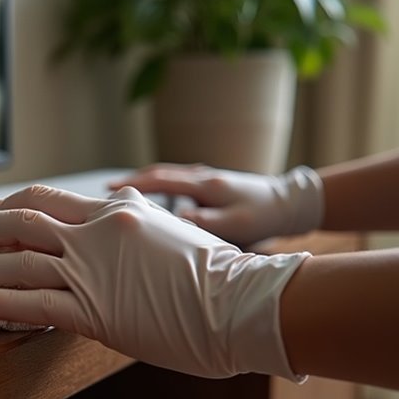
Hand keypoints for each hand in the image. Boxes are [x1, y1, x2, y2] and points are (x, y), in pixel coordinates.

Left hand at [0, 184, 308, 379]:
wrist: (246, 304)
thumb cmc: (219, 277)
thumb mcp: (170, 235)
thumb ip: (132, 229)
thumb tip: (112, 228)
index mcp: (116, 212)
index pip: (45, 200)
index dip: (4, 204)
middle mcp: (98, 233)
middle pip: (21, 221)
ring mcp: (93, 270)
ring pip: (16, 262)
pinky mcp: (94, 309)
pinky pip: (32, 304)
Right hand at [108, 164, 324, 245]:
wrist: (291, 203)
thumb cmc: (264, 216)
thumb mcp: (236, 224)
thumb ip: (204, 223)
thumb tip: (173, 220)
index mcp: (204, 183)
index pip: (159, 180)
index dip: (132, 185)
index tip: (107, 191)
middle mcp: (202, 176)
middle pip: (159, 174)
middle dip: (132, 182)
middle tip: (107, 191)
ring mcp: (207, 178)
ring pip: (168, 177)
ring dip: (145, 184)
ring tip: (125, 196)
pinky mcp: (212, 185)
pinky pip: (178, 183)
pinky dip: (161, 188)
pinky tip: (156, 200)